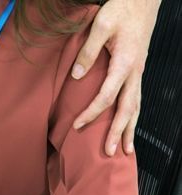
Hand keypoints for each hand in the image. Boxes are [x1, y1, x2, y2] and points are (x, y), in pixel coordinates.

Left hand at [71, 0, 159, 155]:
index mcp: (125, 63)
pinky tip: (128, 127)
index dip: (92, 113)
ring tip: (126, 150)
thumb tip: (77, 76)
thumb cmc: (121, 10)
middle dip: (118, 132)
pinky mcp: (137, 71)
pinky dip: (133, 116)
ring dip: (130, 129)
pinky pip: (136, 99)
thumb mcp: (101, 25)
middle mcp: (135, 72)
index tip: (77, 126)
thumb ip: (88, 51)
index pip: (107, 96)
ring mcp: (138, 73)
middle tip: (110, 152)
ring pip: (136, 107)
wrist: (142, 0)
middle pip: (127, 108)